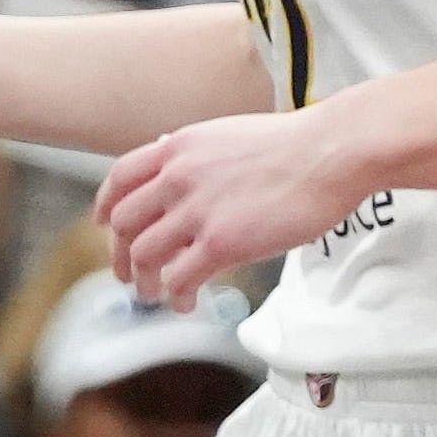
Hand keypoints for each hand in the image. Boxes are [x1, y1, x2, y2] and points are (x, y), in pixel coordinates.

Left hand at [95, 101, 376, 304]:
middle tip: (127, 274)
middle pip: (124, 223)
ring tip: (155, 295)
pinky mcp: (221, 242)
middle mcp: (178, 177)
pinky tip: (186, 302)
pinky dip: (176, 295)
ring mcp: (197, 210)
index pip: (120, 177)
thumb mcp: (229, 134)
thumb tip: (174, 159)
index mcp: (179, 148)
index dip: (106, 205)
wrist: (332, 152)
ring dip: (145, 282)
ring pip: (144, 255)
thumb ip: (197, 153)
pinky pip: (179, 278)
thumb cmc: (296, 145)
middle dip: (120, 254)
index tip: (104, 224)